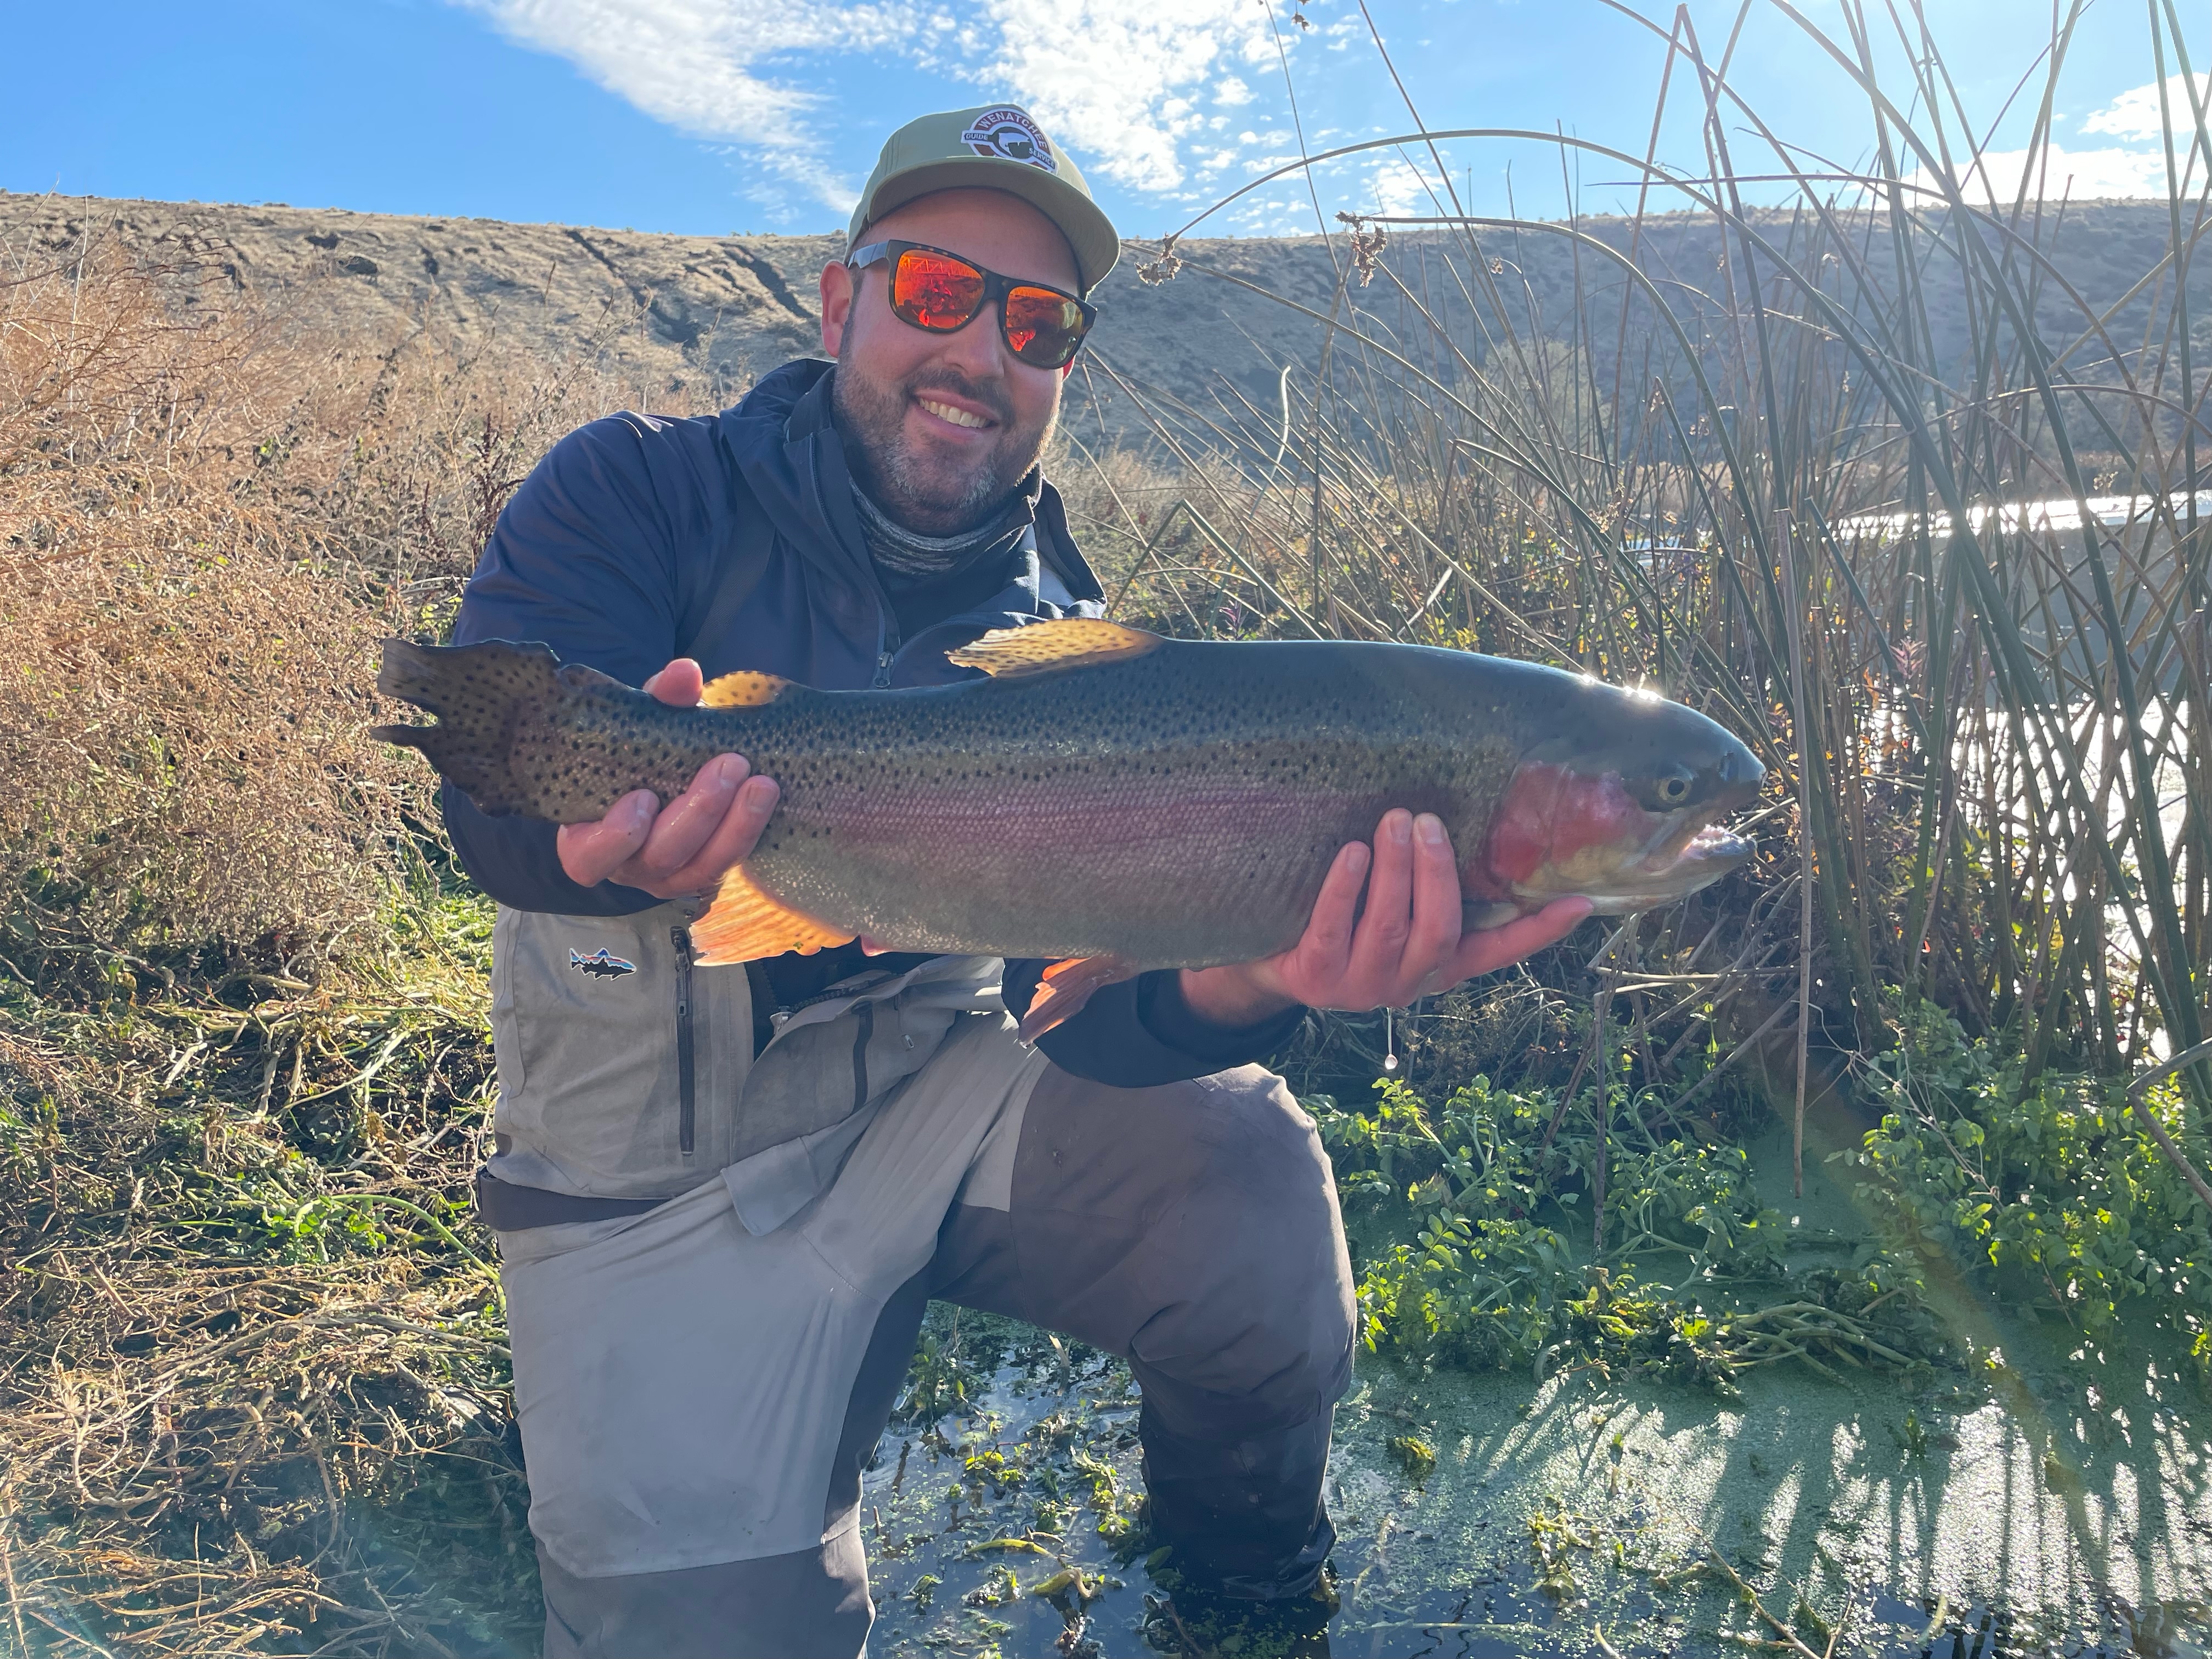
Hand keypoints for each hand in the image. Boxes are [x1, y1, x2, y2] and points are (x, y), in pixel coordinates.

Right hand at [554, 658, 780, 897]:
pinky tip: (766, 794)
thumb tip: (685, 672)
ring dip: (736, 824)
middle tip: (729, 765)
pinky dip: (748, 829)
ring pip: (702, 867)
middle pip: (660, 856)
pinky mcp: (705, 875)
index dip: (614, 836)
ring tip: (762, 783)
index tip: (644, 796)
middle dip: (698, 813)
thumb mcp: (639, 725)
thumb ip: (657, 701)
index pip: (588, 857)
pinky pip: (729, 863)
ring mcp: (669, 877)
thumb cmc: (634, 752)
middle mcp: (628, 866)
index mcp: (588, 840)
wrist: (662, 772)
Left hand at [1179, 809, 1591, 1026]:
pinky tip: (1351, 853)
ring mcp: (1360, 986)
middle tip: (1428, 822)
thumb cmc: (1341, 920)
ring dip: (1395, 871)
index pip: (1497, 952)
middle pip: (1439, 930)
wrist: (1266, 962)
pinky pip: (1333, 929)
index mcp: (1437, 967)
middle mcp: (1406, 983)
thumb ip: (1426, 885)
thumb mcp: (1390, 908)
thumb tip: (1459, 816)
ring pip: (1390, 927)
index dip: (1538, 931)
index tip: (1579, 902)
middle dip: (1437, 873)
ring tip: (1395, 822)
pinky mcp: (1314, 978)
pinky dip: (1344, 888)